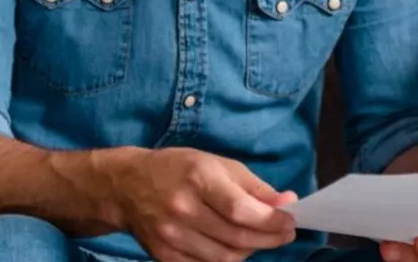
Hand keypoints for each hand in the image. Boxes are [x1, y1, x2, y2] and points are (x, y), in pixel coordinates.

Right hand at [109, 147, 296, 261]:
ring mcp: (170, 236)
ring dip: (250, 250)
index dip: (270, 221)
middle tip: (284, 233)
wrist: (127, 185)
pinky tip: (234, 247)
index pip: (240, 210)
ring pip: (224, 257)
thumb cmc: (180, 169)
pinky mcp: (163, 255)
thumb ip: (255, 187)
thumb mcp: (220, 164)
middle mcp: (182, 209)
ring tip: (259, 238)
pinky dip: (226, 260)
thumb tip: (287, 203)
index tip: (290, 221)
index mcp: (199, 179)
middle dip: (268, 238)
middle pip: (235, 237)